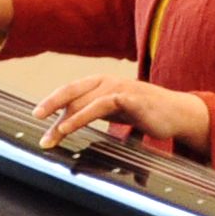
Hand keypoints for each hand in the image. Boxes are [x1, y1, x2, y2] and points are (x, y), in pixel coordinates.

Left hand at [30, 74, 209, 153]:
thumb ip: (90, 114)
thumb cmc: (142, 112)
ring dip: (66, 118)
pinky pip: (101, 106)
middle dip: (51, 106)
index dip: (52, 100)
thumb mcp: (112, 112)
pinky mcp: (130, 99)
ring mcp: (119, 88)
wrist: (178, 114)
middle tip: (36, 119)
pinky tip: (70, 127)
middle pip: (71, 92)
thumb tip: (62, 126)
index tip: (36, 115)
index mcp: (99, 82)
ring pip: (83, 100)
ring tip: (53, 134)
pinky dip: (82, 117)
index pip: (70, 90)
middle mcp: (106, 81)